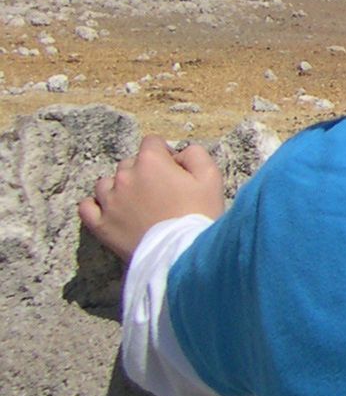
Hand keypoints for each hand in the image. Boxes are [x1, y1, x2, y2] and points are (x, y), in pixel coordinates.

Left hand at [79, 135, 225, 261]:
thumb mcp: (210, 177)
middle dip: (145, 171)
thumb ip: (195, 153)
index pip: (152, 142)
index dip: (165, 154)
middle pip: (130, 162)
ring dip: (119, 187)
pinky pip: (85, 207)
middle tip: (162, 192)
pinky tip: (109, 209)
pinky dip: (95, 205)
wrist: (182, 253)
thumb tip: (179, 153)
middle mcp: (125, 176)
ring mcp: (109, 201)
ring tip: (136, 202)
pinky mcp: (100, 224)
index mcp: (150, 162)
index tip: (175, 170)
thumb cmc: (199, 214)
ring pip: (106, 183)